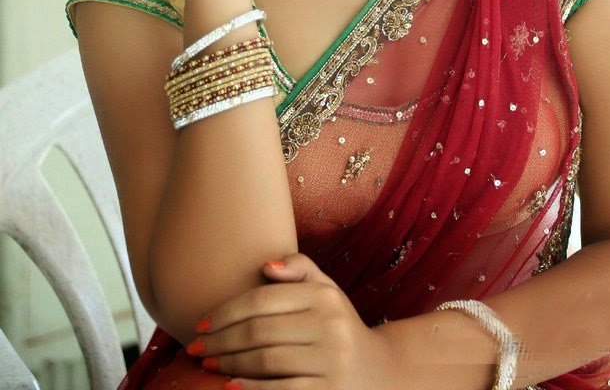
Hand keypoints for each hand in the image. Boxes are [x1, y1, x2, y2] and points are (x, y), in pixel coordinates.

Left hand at [187, 252, 399, 389]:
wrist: (381, 374)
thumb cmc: (339, 327)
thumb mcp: (327, 292)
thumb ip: (300, 270)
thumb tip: (265, 266)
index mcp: (324, 297)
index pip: (262, 300)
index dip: (226, 312)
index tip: (201, 324)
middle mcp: (330, 326)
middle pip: (259, 332)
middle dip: (220, 341)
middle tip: (195, 349)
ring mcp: (330, 362)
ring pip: (265, 361)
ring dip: (229, 364)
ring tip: (209, 366)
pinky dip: (251, 389)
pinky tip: (230, 386)